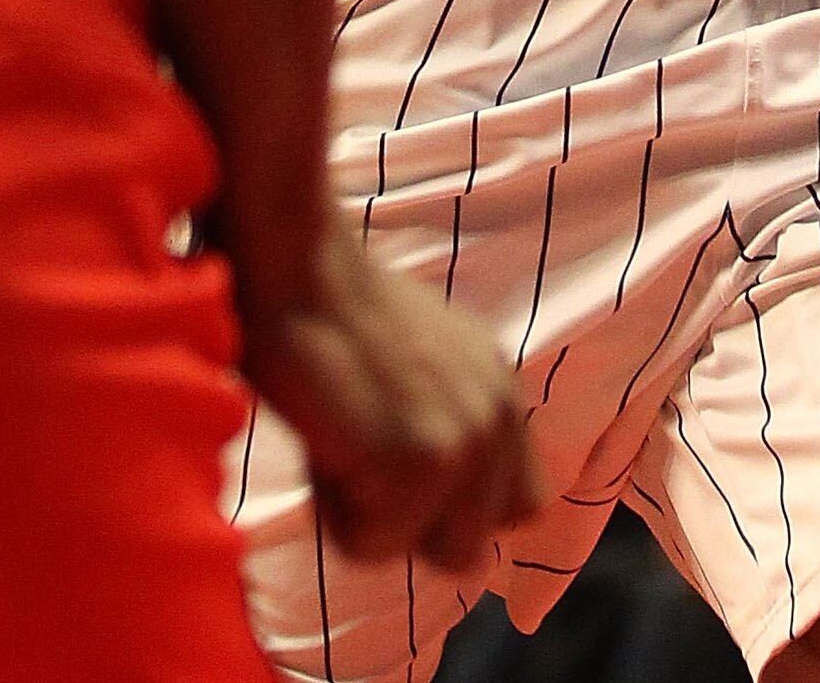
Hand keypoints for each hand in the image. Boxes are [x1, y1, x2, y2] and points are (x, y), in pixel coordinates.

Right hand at [239, 212, 545, 570]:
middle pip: (469, 549)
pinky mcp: (420, 463)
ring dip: (369, 518)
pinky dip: (334, 510)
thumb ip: (452, 420)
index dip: (454, 511)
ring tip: (346, 438)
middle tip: (362, 450)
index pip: (521, 509)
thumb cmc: (335, 317)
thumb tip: (443, 496)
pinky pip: (372, 546)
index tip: (398, 470)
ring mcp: (465, 441)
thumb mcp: (424, 364)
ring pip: (420, 554)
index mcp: (503, 392)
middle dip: (407, 524)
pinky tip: (327, 437)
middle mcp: (499, 415)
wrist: (298, 266)